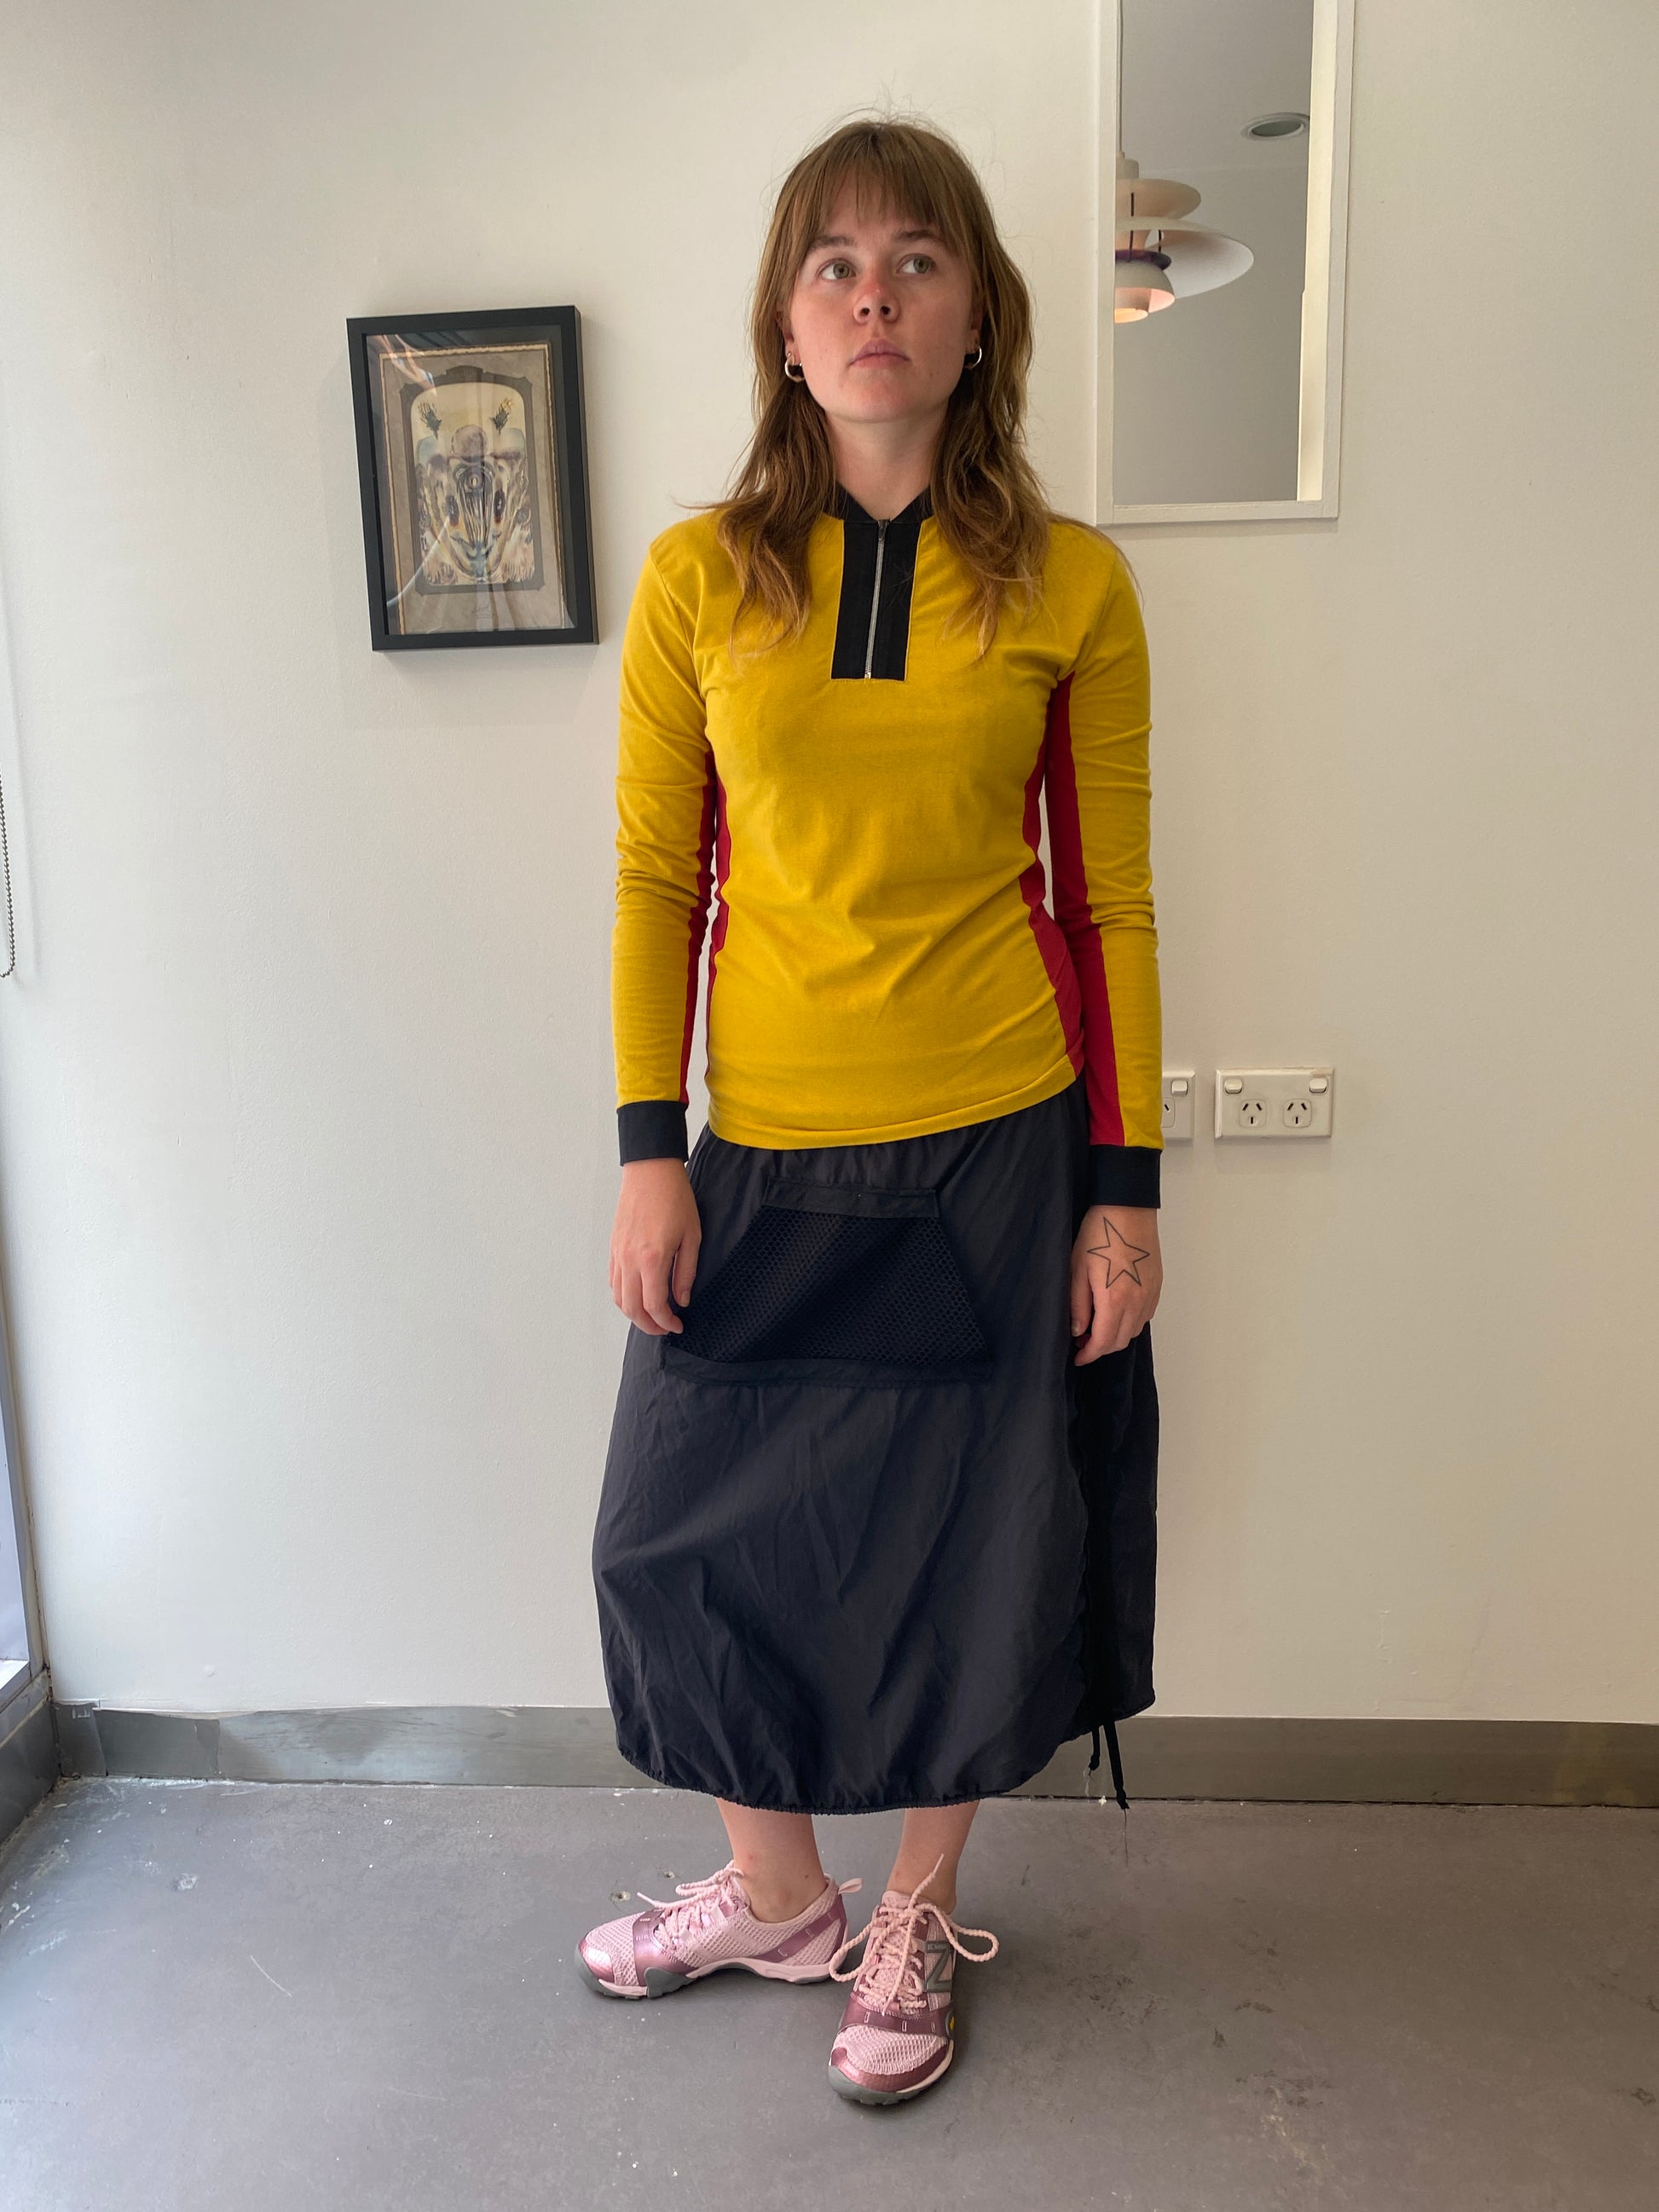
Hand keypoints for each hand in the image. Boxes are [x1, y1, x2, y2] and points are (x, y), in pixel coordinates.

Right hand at [610, 1159, 701, 1333]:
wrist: (650, 1171)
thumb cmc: (675, 1198)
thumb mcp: (692, 1237)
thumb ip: (685, 1272)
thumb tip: (682, 1299)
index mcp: (652, 1259)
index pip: (654, 1305)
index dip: (666, 1322)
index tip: (678, 1325)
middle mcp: (630, 1260)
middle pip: (632, 1309)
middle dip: (648, 1325)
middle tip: (665, 1327)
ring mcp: (618, 1254)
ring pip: (618, 1298)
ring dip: (634, 1313)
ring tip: (652, 1315)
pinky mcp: (613, 1247)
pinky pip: (613, 1281)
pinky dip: (623, 1296)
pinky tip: (638, 1295)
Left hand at [1069, 1204, 1160, 1362]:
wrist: (1128, 1208)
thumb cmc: (1098, 1235)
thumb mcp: (1078, 1269)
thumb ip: (1078, 1305)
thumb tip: (1078, 1332)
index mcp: (1115, 1300)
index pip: (1104, 1342)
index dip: (1089, 1355)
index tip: (1077, 1358)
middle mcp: (1137, 1302)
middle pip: (1121, 1341)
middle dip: (1101, 1348)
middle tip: (1083, 1341)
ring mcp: (1151, 1294)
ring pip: (1134, 1330)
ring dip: (1116, 1336)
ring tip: (1098, 1326)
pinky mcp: (1157, 1285)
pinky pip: (1145, 1316)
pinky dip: (1130, 1323)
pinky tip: (1117, 1312)